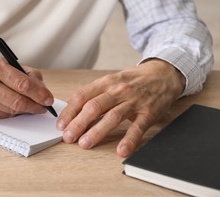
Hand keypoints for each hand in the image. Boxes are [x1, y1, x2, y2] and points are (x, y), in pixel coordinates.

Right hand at [0, 54, 53, 118]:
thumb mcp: (9, 64)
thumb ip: (28, 75)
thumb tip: (44, 92)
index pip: (23, 84)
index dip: (39, 94)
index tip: (49, 99)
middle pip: (18, 101)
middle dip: (35, 106)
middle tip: (44, 107)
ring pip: (12, 110)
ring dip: (25, 110)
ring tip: (31, 106)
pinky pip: (4, 116)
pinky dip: (13, 113)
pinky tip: (15, 108)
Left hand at [56, 59, 184, 156]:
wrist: (163, 74)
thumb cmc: (133, 80)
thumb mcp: (111, 80)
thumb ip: (93, 93)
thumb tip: (71, 106)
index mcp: (105, 82)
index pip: (82, 96)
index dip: (69, 111)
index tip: (60, 125)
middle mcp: (117, 91)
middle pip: (94, 107)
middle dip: (78, 123)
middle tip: (67, 137)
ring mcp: (133, 101)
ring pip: (112, 117)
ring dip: (97, 132)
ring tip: (84, 144)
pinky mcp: (149, 112)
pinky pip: (138, 127)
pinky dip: (129, 140)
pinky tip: (121, 150)